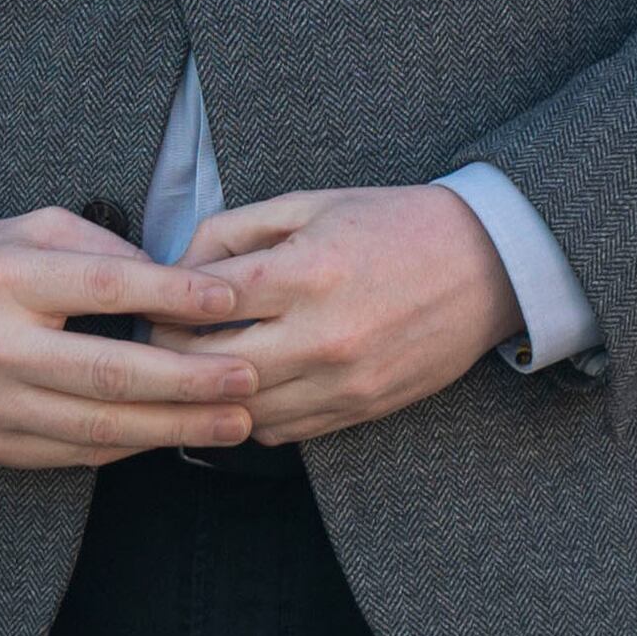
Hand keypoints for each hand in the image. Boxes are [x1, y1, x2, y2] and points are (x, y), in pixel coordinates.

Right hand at [0, 205, 256, 467]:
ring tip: (235, 419)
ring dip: (177, 426)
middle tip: (249, 378)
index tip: (227, 301)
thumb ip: (99, 248)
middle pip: (109, 371)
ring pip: (100, 426)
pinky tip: (174, 434)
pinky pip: (76, 453)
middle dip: (190, 379)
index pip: (102, 286)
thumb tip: (175, 282)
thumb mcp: (26, 231)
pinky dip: (133, 446)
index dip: (170, 295)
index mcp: (4, 278)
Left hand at [150, 187, 517, 444]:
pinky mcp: (362, 409)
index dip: (162, 302)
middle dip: (170, 353)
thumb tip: (177, 267)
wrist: (488, 264)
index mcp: (306, 273)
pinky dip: (251, 413)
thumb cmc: (391, 225)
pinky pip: (282, 430)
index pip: (202, 303)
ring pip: (241, 410)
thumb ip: (234, 231)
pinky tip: (245, 385)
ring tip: (194, 366)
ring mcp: (345, 381)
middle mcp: (323, 336)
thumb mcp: (308, 204)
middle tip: (157, 338)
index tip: (149, 300)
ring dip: (208, 391)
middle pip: (210, 367)